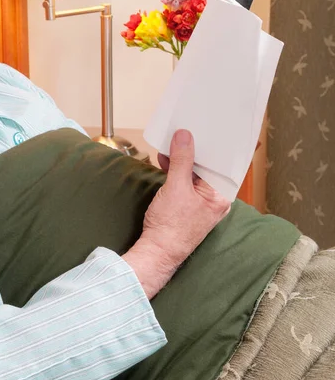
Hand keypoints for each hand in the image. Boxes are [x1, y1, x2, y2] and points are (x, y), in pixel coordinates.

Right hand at [122, 129, 230, 298]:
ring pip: (195, 174)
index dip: (212, 145)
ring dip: (182, 161)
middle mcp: (215, 199)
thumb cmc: (171, 226)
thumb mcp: (176, 186)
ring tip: (169, 147)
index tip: (204, 128)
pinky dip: (177, 172)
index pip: (221, 162)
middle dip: (194, 150)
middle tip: (183, 133)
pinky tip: (166, 163)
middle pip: (208, 167)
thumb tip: (184, 136)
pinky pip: (187, 182)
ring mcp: (202, 203)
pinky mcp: (189, 205)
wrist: (158, 251)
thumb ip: (181, 160)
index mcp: (221, 195)